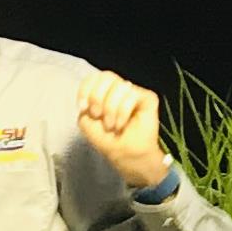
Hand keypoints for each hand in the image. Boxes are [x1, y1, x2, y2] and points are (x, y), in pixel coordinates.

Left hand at [77, 70, 171, 189]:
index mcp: (104, 91)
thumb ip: (86, 101)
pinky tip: (121, 124)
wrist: (124, 154)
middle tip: (97, 115)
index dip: (86, 89)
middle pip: (106, 77)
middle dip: (97, 98)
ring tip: (111, 125)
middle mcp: (120, 88)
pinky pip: (132, 95)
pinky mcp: (148, 98)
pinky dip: (123, 112)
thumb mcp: (86, 120)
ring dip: (111, 109)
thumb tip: (95, 92)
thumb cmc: (106, 138)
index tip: (83, 107)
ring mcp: (134, 92)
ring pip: (119, 86)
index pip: (94, 77)